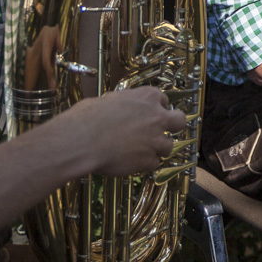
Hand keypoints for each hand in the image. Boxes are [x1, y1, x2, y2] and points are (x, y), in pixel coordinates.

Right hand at [61, 86, 187, 177]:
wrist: (81, 141)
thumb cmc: (87, 117)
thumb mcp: (108, 100)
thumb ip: (124, 104)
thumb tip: (120, 107)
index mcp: (147, 96)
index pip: (163, 100)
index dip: (156, 108)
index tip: (149, 113)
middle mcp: (157, 117)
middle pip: (179, 121)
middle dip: (173, 126)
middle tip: (160, 132)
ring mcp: (156, 140)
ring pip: (168, 146)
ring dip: (156, 149)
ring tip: (138, 151)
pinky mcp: (149, 160)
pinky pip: (153, 163)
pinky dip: (144, 164)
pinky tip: (130, 162)